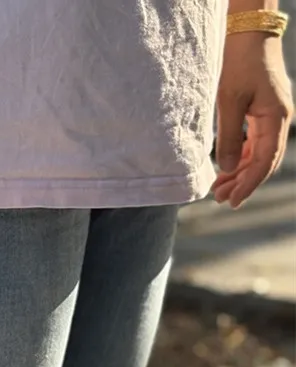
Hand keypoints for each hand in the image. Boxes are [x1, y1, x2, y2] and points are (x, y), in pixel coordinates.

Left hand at [212, 30, 292, 207]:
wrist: (248, 34)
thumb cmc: (239, 64)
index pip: (264, 161)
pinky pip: (253, 142)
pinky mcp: (261, 111)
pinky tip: (225, 168)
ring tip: (218, 188)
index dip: (249, 184)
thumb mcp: (229, 102)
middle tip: (219, 199)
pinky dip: (239, 157)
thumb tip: (226, 168)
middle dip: (243, 182)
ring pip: (258, 153)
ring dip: (239, 172)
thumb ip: (228, 137)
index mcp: (276, 118)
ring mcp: (271, 115)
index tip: (232, 201)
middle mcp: (278, 119)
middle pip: (263, 161)